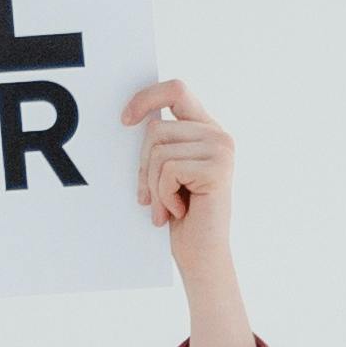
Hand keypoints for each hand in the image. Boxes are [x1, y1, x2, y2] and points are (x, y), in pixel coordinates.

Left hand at [128, 78, 253, 346]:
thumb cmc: (180, 216)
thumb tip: (135, 118)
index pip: (176, 90)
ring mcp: (221, 149)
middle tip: (150, 196)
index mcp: (206, 129)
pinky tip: (179, 211)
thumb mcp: (166, 172)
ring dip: (154, 185)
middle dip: (143, 166)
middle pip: (156, 128)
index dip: (146, 98)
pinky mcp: (217, 168)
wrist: (201, 257)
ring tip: (167, 206)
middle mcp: (219, 134)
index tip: (124, 121)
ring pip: (159, 150)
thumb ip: (160, 142)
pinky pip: (168, 169)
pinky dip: (164, 195)